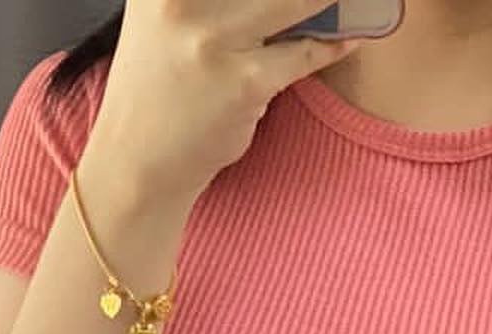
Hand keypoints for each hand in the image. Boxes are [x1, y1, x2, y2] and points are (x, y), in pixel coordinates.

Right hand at [95, 0, 368, 202]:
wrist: (139, 160)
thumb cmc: (161, 87)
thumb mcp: (169, 18)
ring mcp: (213, 41)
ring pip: (297, 1)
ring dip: (330, 2)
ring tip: (352, 2)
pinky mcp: (244, 83)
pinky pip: (305, 54)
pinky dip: (332, 45)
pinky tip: (348, 39)